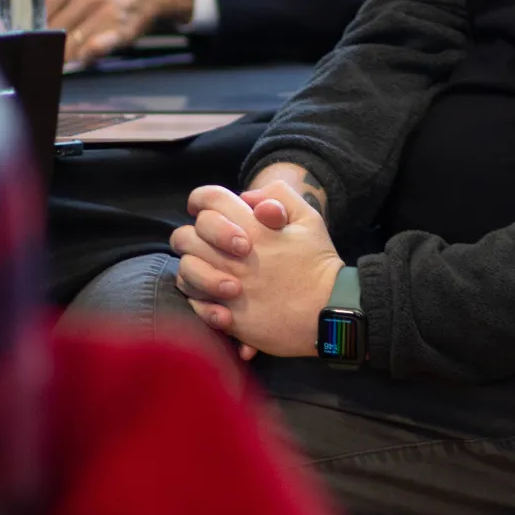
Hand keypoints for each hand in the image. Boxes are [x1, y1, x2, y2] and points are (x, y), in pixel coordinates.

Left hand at [46, 0, 193, 63]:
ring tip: (70, 55)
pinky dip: (85, 56)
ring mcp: (106, 11)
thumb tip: (39, 29)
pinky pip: (93, 49)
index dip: (38, 28)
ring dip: (67, 54)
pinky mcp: (120, 29)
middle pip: (54, 30)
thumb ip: (62, 0)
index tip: (38, 38)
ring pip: (70, 43)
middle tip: (51, 51)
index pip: (42, 11)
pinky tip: (84, 57)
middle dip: (51, 44)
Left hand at [171, 181, 342, 359]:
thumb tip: (247, 196)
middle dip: (194, 235)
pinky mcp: (230, 318)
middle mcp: (234, 256)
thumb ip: (279, 196)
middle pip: (186, 235)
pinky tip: (218, 301)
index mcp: (253, 228)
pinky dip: (200, 301)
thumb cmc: (319, 264)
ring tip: (212, 273)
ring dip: (193, 268)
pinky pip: (196, 304)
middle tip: (208, 245)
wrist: (329, 311)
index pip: (209, 200)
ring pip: (185, 270)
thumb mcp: (309, 219)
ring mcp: (228, 288)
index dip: (200, 200)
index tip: (202, 210)